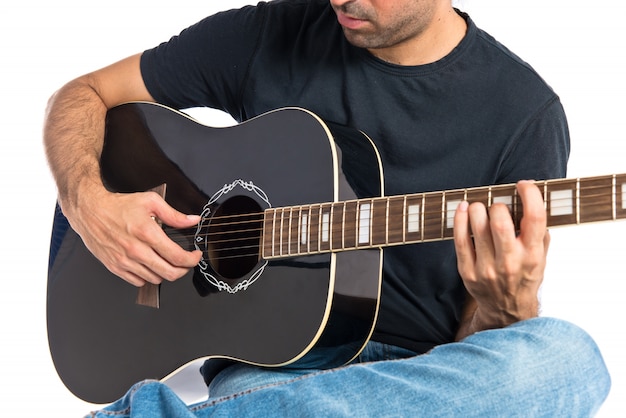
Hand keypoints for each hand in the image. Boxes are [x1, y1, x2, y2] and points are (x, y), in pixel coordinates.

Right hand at [61, 187, 202, 286]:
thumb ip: (174, 215)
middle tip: (185, 262)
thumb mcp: (151, 202)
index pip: (177, 257)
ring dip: (165, 272)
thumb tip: (193, 221)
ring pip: (155, 279)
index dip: (192, 259)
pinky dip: (147, 276)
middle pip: (169, 273)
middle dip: (183, 270)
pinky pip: (138, 282)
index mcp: (147, 233)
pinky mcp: (115, 267)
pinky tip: (149, 264)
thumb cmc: (118, 206)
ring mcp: (124, 261)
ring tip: (165, 260)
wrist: (90, 211)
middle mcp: (136, 250)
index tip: (195, 255)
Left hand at [453, 180, 549, 330]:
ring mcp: (487, 269)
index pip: (535, 218)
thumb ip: (539, 231)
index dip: (529, 195)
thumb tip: (533, 197)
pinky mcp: (468, 272)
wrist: (507, 310)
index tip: (523, 185)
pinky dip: (460, 220)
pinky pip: (460, 240)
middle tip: (496, 206)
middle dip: (497, 206)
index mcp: (533, 255)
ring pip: (478, 229)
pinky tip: (463, 209)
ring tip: (479, 207)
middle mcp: (511, 262)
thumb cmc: (524, 277)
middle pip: (501, 223)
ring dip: (477, 210)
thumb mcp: (541, 257)